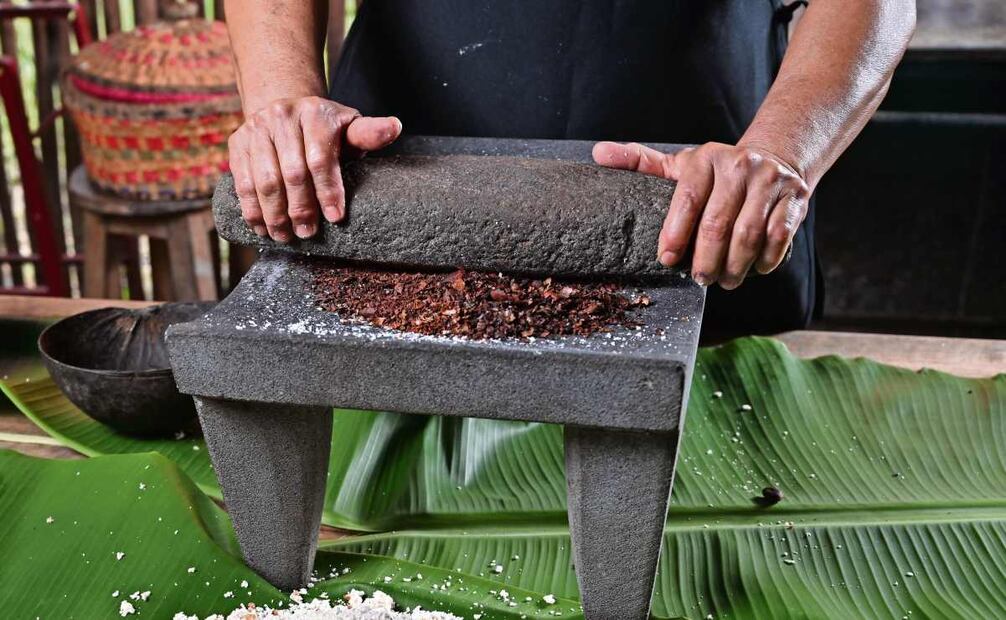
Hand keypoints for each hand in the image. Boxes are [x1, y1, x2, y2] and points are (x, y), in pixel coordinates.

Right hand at [228, 96, 401, 242]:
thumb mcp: (349, 129)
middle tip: (308, 233)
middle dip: (301, 208)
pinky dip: (251, 208)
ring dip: (274, 214)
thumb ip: (369, 134)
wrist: (285, 109)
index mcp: (315, 113)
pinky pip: (241, 181)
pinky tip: (261, 227)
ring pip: (264, 180)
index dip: (328, 191)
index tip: (335, 218)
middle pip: (291, 173)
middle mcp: (282, 116)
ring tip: (284, 236)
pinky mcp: (237, 142)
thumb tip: (395, 127)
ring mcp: (256, 128)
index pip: (320, 159)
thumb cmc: (325, 129)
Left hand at [593, 141, 809, 289]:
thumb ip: (640, 163)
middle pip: (718, 224)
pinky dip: (765, 259)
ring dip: (734, 266)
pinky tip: (754, 269)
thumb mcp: (680, 165)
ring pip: (750, 234)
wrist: (776, 157)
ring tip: (724, 280)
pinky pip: (780, 237)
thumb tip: (599, 155)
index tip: (666, 259)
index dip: (675, 233)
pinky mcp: (795, 199)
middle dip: (706, 259)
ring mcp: (770, 182)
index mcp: (706, 159)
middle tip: (699, 279)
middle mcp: (739, 167)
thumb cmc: (717, 172)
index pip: (688, 199)